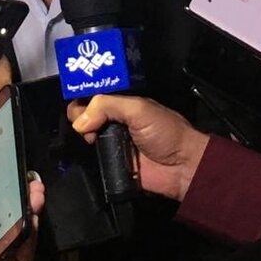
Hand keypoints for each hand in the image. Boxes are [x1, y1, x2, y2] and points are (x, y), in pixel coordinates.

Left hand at [0, 180, 43, 260]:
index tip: (8, 173)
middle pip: (9, 211)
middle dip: (20, 195)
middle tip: (29, 180)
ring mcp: (11, 250)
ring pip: (23, 221)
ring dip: (31, 204)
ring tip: (37, 190)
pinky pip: (31, 240)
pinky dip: (34, 224)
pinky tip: (36, 210)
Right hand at [68, 95, 208, 202]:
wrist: (182, 168)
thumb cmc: (166, 132)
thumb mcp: (138, 109)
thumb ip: (107, 106)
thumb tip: (80, 121)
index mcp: (124, 102)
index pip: (95, 93)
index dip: (84, 94)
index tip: (78, 100)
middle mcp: (116, 119)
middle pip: (86, 112)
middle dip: (80, 114)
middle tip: (88, 122)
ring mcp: (112, 140)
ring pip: (85, 133)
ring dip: (82, 132)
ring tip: (91, 136)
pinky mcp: (111, 162)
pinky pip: (91, 156)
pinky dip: (86, 152)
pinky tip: (91, 147)